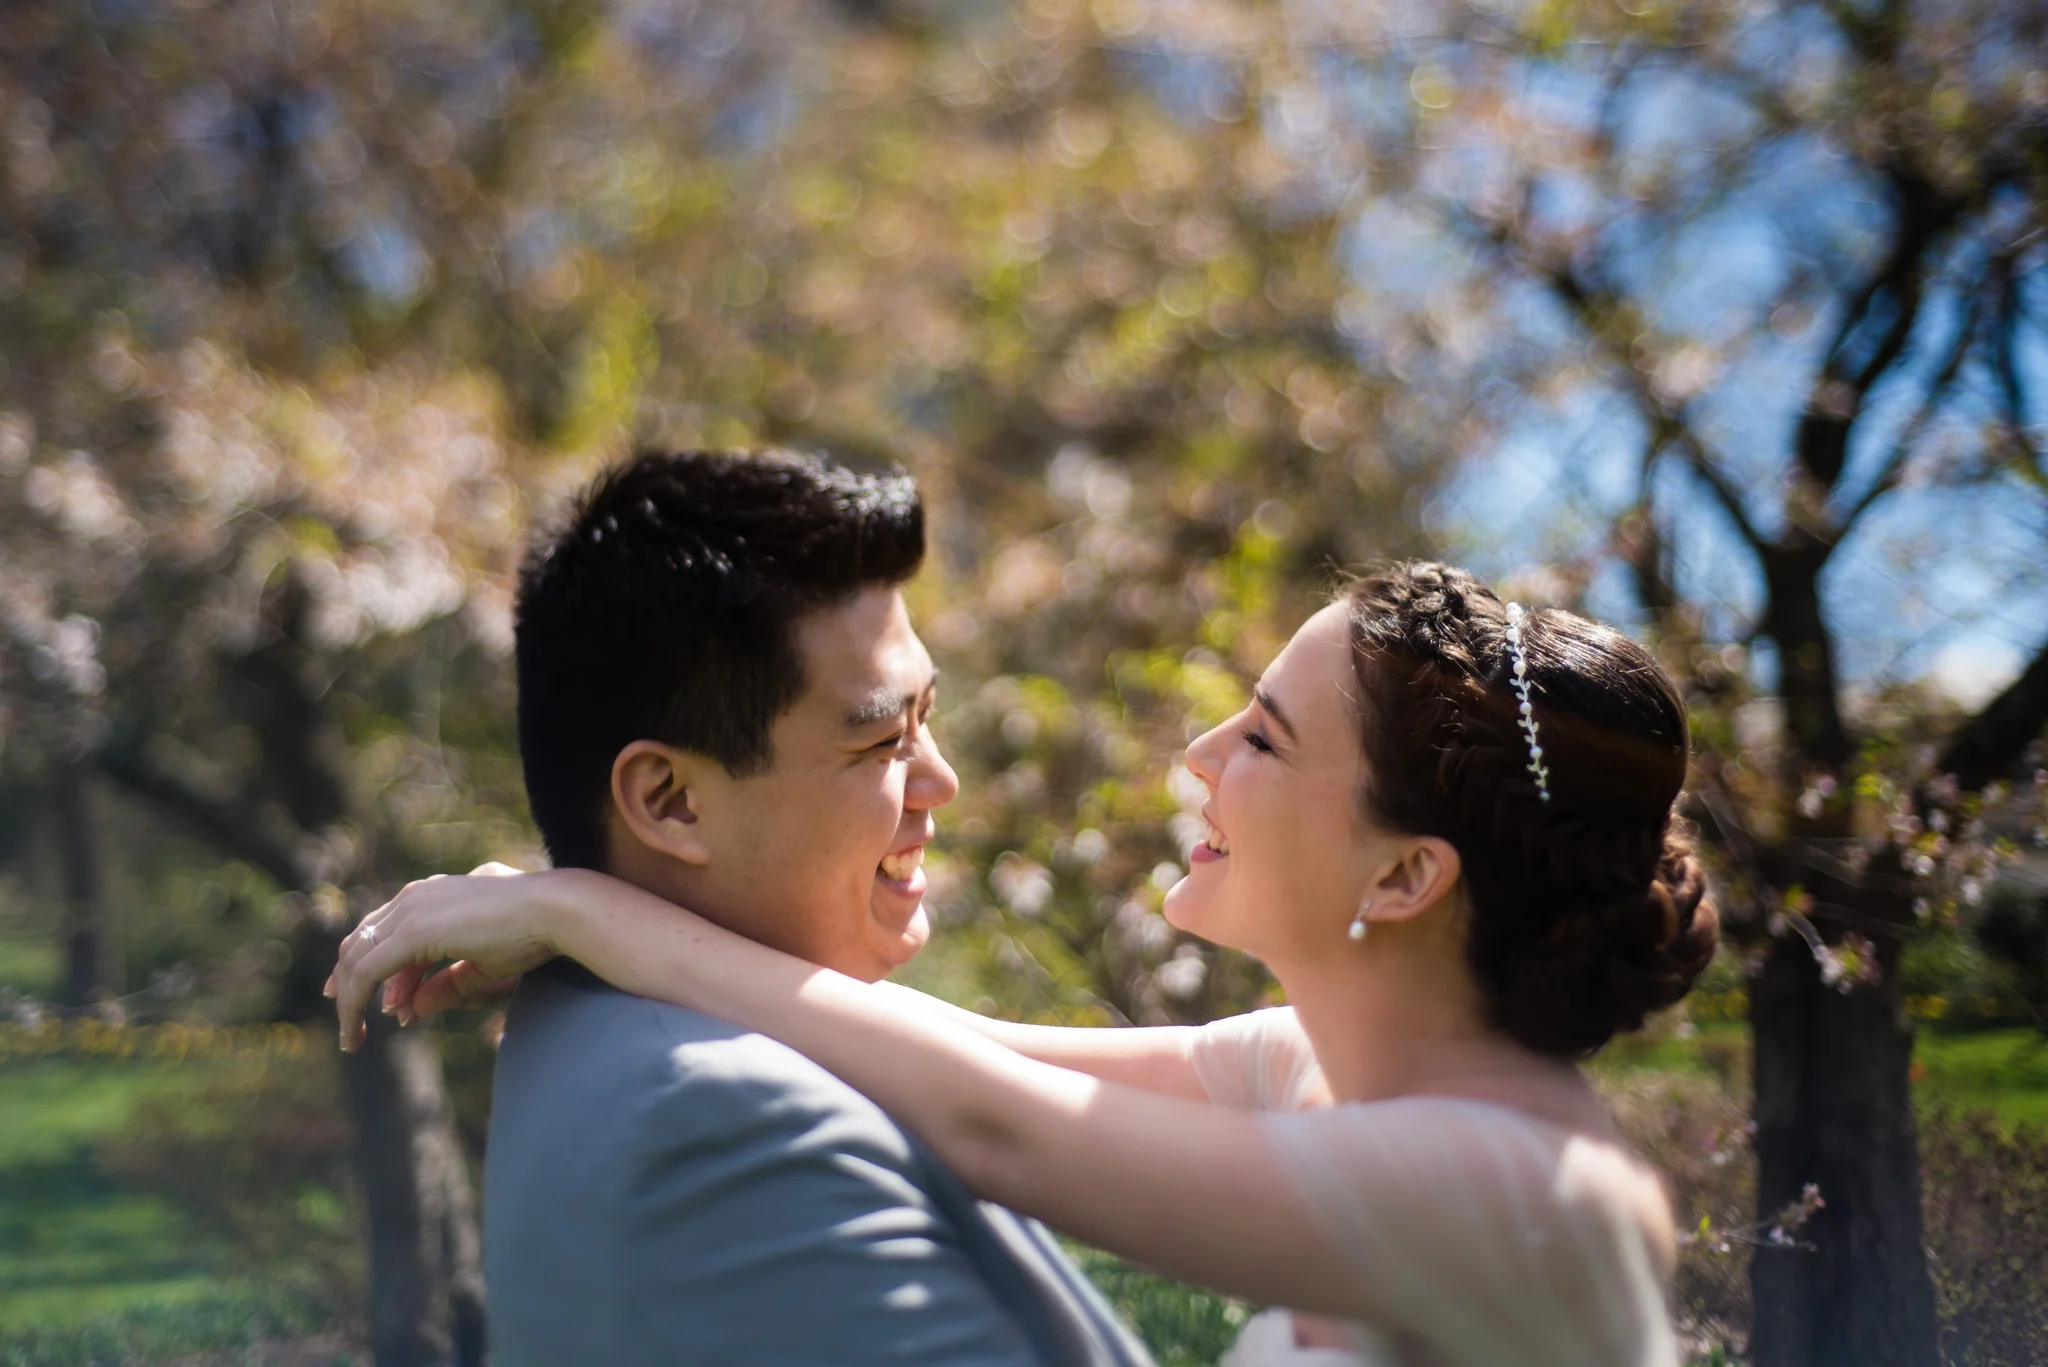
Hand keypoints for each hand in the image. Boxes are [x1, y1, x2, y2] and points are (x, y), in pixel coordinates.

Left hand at [326, 862, 570, 1051]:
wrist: (555, 910)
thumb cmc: (531, 932)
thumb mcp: (479, 966)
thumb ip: (444, 986)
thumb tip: (408, 1012)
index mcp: (432, 894)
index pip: (381, 928)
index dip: (363, 962)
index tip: (355, 995)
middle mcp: (415, 896)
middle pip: (361, 941)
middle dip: (345, 982)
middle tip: (343, 1018)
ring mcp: (411, 909)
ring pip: (358, 959)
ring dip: (350, 1001)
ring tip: (352, 1037)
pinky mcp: (414, 931)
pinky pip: (368, 972)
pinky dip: (356, 1002)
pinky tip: (359, 1028)